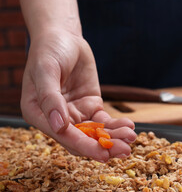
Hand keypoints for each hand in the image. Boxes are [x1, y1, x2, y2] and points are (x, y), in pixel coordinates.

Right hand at [20, 30, 135, 161]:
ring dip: (114, 137)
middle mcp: (57, 118)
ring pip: (95, 133)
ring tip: (132, 137)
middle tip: (125, 150)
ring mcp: (76, 113)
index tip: (103, 155)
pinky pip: (104, 120)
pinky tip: (129, 125)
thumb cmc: (49, 51)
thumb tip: (59, 126)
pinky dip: (116, 124)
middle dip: (103, 146)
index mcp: (39, 114)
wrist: (64, 37)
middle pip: (82, 139)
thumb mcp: (46, 70)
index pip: (63, 136)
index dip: (84, 146)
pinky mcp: (90, 106)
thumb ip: (50, 98)